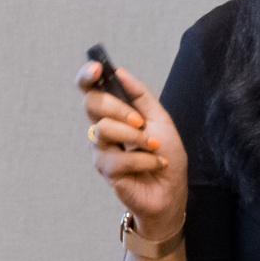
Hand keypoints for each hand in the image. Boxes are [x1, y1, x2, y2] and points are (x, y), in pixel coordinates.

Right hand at [79, 58, 187, 246]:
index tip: (98, 69)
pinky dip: (144, 160)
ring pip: (103, 129)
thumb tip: (121, 72)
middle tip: (141, 123)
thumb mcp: (160, 119)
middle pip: (92, 104)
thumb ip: (140, 96)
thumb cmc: (166, 154)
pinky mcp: (106, 171)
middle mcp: (102, 130)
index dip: (87, 76)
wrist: (172, 190)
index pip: (91, 90)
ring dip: (136, 138)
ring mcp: (101, 151)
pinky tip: (155, 164)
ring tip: (154, 147)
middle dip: (119, 109)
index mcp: (114, 114)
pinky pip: (118, 158)